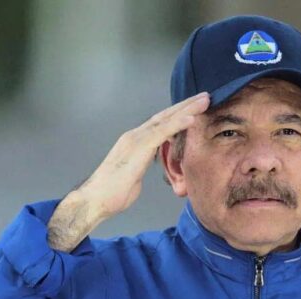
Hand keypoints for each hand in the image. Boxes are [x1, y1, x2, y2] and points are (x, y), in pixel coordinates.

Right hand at [47, 92, 209, 251]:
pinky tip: (192, 118)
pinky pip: (161, 133)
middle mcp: (135, 136)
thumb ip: (142, 166)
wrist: (95, 200)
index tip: (195, 108)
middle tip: (206, 96)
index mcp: (135, 142)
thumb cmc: (112, 193)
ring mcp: (135, 140)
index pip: (161, 124)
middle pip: (165, 116)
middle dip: (186, 105)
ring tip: (204, 101)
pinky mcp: (138, 148)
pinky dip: (177, 124)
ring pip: (165, 119)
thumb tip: (146, 167)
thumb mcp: (134, 176)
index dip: (178, 114)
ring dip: (186, 109)